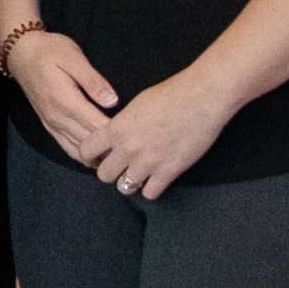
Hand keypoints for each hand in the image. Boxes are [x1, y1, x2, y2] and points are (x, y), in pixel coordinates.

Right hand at [1, 27, 121, 166]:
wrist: (21, 53)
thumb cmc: (50, 51)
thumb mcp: (73, 58)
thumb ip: (93, 81)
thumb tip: (113, 102)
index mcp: (66, 101)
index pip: (97, 126)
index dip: (117, 133)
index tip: (136, 134)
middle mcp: (57, 117)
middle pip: (89, 142)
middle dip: (110, 148)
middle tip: (134, 149)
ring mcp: (51, 123)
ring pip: (77, 150)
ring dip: (97, 156)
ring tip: (119, 157)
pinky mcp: (48, 125)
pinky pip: (66, 147)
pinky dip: (82, 156)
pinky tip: (96, 158)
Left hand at [78, 65, 234, 199]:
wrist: (202, 97)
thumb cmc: (172, 93)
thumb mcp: (136, 104)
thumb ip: (122, 123)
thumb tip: (116, 134)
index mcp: (117, 128)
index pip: (86, 150)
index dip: (90, 155)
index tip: (99, 155)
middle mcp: (128, 148)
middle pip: (104, 175)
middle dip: (110, 171)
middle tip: (121, 166)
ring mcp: (148, 162)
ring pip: (124, 187)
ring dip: (130, 181)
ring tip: (140, 173)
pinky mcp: (169, 171)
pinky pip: (150, 194)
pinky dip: (152, 188)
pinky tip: (157, 178)